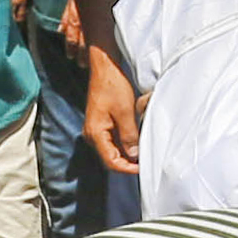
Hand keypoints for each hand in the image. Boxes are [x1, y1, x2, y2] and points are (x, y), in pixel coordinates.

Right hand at [83, 44, 141, 174]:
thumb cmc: (112, 86)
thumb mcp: (125, 112)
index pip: (111, 161)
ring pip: (112, 151)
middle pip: (110, 159)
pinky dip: (124, 145)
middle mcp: (92, 135)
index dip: (127, 168)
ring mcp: (95, 131)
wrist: (104, 69)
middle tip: (146, 162)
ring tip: (143, 152)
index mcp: (95, 133)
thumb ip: (130, 136)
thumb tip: (135, 156)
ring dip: (127, 154)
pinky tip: (135, 142)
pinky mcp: (100, 126)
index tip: (143, 167)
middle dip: (128, 163)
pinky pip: (112, 142)